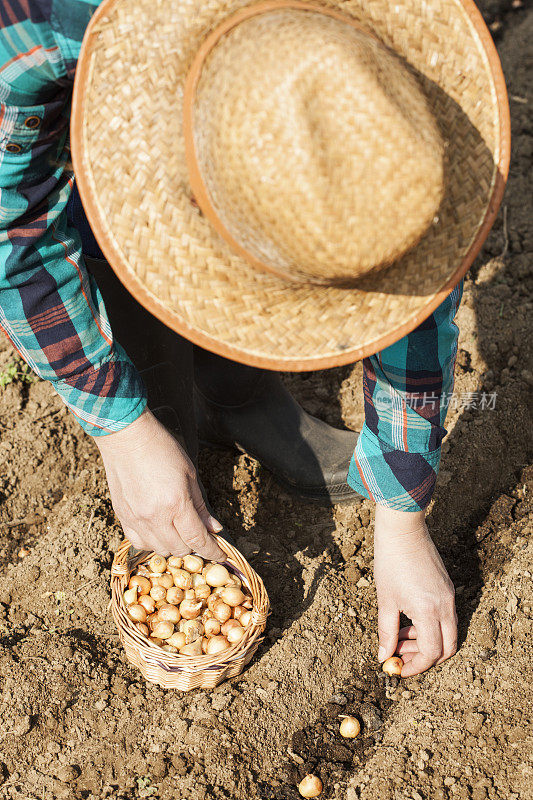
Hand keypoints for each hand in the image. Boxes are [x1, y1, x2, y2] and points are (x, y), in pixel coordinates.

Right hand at [95, 409, 224, 560]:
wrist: (126, 437)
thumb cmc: (161, 448)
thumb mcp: (190, 473)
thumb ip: (201, 505)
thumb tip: (214, 528)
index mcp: (176, 504)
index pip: (197, 539)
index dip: (212, 551)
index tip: (221, 555)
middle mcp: (155, 517)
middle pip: (179, 548)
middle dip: (194, 545)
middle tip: (199, 534)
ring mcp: (136, 519)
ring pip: (159, 549)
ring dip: (173, 545)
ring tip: (178, 531)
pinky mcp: (122, 516)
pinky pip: (138, 542)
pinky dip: (152, 542)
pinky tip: (158, 530)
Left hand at [373, 505, 457, 676]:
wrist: (403, 529)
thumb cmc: (390, 561)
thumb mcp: (386, 600)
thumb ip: (386, 631)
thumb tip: (384, 656)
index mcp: (428, 610)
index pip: (431, 652)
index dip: (415, 666)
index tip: (398, 668)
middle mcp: (445, 606)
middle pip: (447, 648)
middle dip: (425, 658)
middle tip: (401, 656)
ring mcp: (449, 596)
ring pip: (447, 633)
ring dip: (426, 641)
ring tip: (400, 635)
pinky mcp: (447, 588)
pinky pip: (446, 617)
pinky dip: (430, 626)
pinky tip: (408, 620)